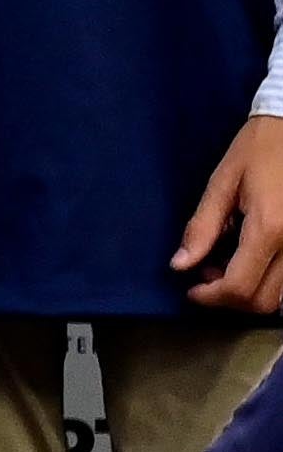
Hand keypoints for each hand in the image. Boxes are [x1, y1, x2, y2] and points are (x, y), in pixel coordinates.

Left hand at [180, 115, 282, 311]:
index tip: (191, 289)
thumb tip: (180, 264)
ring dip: (251, 294)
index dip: (211, 296)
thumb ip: (202, 227)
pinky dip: (270, 283)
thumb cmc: (257, 150)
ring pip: (282, 297)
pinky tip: (251, 261)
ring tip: (226, 267)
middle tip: (204, 275)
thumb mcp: (223, 183)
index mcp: (270, 229)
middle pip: (263, 301)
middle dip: (229, 299)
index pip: (240, 286)